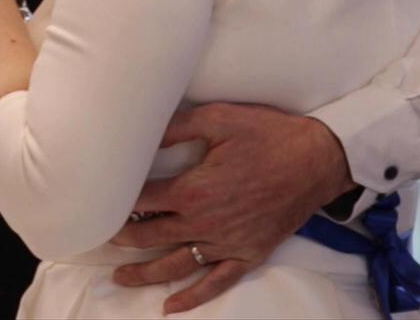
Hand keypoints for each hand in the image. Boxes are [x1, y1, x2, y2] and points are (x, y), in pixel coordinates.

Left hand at [110, 103, 353, 313]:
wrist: (317, 159)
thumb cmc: (268, 135)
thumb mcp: (218, 119)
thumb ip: (176, 128)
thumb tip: (142, 133)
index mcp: (193, 190)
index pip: (142, 202)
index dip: (119, 203)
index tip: (101, 203)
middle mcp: (205, 223)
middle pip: (150, 237)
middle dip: (122, 239)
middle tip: (101, 238)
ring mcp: (227, 243)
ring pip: (176, 265)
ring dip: (145, 273)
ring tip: (120, 277)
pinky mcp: (248, 255)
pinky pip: (216, 283)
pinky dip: (193, 298)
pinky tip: (171, 307)